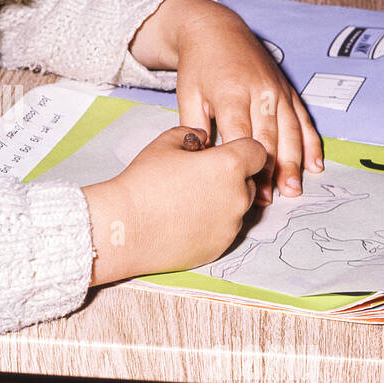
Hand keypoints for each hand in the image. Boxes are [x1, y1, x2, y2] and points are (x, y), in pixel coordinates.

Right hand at [84, 124, 266, 283]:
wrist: (125, 227)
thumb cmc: (143, 182)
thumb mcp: (164, 143)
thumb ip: (190, 134)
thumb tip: (201, 140)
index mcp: (230, 166)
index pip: (257, 152)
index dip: (242, 150)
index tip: (224, 153)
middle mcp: (238, 197)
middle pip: (249, 182)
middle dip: (232, 177)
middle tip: (199, 177)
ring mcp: (231, 226)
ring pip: (237, 209)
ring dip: (222, 202)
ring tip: (188, 201)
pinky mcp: (219, 248)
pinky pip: (224, 231)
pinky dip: (211, 224)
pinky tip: (185, 220)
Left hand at [172, 0, 323, 204]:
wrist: (215, 29)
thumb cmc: (198, 66)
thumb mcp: (187, 95)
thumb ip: (194, 128)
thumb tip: (201, 161)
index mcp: (231, 93)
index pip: (241, 134)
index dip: (244, 163)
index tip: (243, 188)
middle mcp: (259, 91)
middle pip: (269, 137)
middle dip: (270, 170)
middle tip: (269, 199)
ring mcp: (277, 90)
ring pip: (290, 131)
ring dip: (293, 162)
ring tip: (293, 189)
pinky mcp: (287, 89)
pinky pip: (303, 119)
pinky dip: (310, 143)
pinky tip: (314, 165)